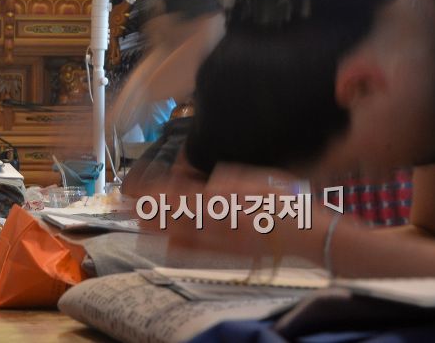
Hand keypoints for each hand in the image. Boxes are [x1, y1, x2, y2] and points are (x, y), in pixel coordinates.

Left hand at [139, 162, 323, 264]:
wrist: (307, 235)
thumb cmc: (287, 201)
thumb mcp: (259, 178)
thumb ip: (230, 179)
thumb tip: (209, 181)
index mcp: (226, 200)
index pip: (181, 196)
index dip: (157, 192)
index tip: (139, 187)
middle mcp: (219, 224)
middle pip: (173, 218)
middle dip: (148, 211)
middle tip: (128, 204)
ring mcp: (222, 243)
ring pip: (180, 238)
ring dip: (157, 229)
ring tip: (139, 221)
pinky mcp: (228, 257)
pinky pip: (197, 255)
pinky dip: (177, 248)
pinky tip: (166, 243)